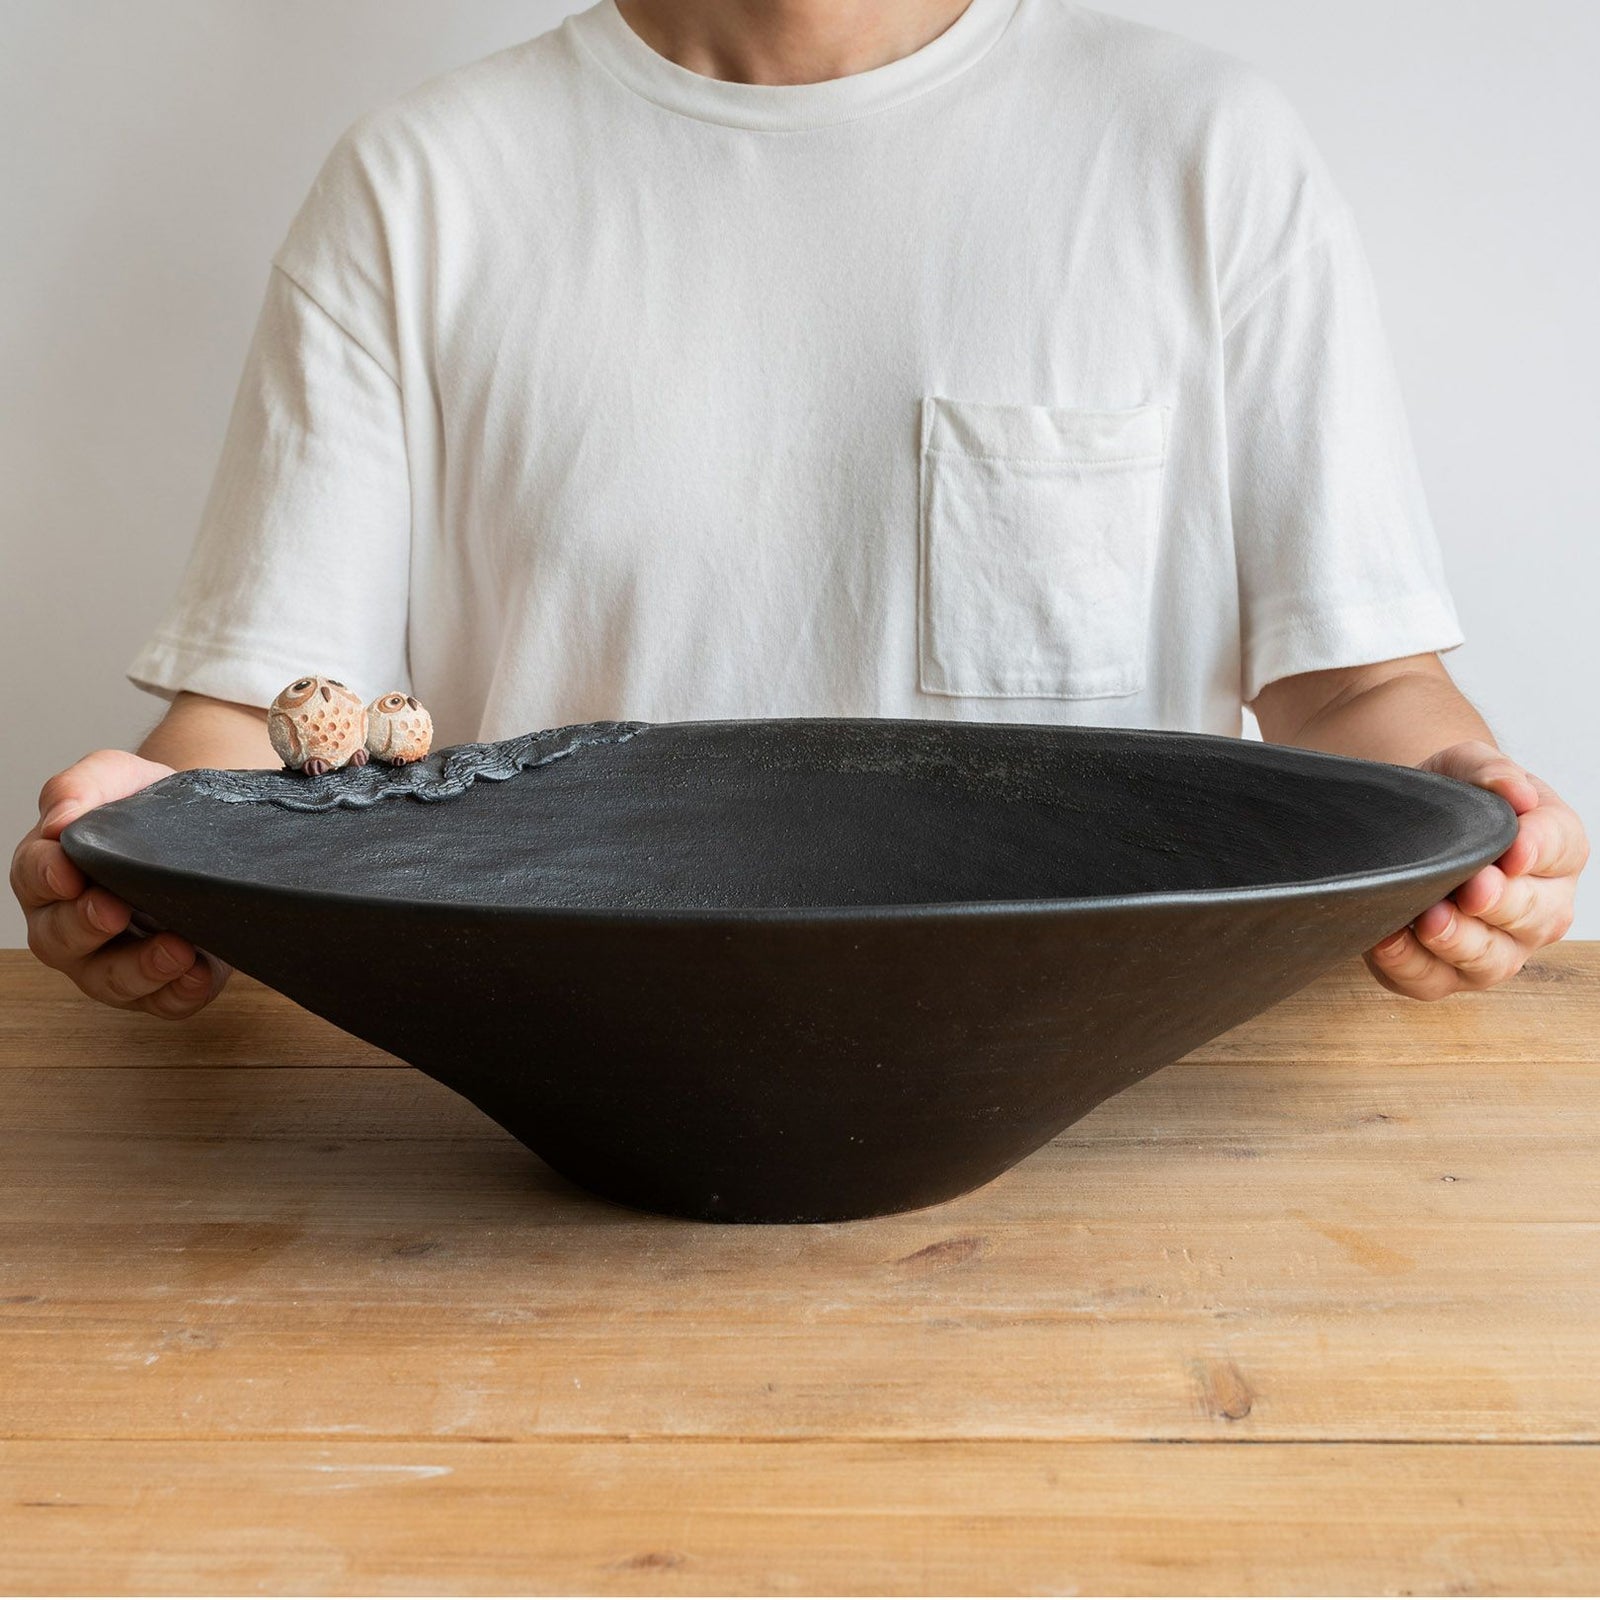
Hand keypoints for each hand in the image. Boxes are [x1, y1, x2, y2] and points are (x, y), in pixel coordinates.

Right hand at [10, 749, 231, 1018]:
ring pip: (109, 981)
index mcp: (49, 873)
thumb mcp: (113, 778)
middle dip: (85, 926)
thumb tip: (58, 821)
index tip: (70, 873)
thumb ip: (77, 789)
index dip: (47, 877)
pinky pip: (162, 1003)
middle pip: (59, 939)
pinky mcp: (159, 985)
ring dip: (140, 969)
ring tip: (176, 949)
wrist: (204, 828)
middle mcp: (69, 926)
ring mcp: (111, 960)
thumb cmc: (142, 806)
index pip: (34, 876)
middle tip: (114, 909)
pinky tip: (200, 973)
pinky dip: (181, 993)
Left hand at [1366, 740, 1586, 998]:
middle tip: (1472, 887)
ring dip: (1459, 942)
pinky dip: (1407, 964)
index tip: (1515, 850)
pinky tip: (1384, 939)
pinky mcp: (1446, 974)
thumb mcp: (1468, 767)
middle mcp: (1539, 909)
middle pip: (1533, 915)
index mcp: (1556, 851)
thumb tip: (1516, 792)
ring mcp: (1497, 948)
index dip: (1538, 850)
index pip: (1559, 850)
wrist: (1411, 826)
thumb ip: (1493, 772)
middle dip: (1501, 904)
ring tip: (1430, 919)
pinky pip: (1431, 980)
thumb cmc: (1454, 798)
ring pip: (1490, 960)